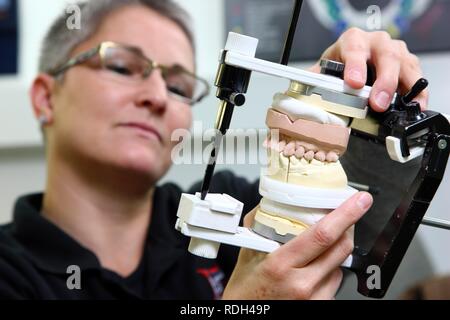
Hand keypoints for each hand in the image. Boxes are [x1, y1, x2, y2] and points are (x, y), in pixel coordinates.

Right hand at [222, 192, 372, 299]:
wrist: (246, 314)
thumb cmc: (246, 289)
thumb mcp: (248, 252)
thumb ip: (261, 224)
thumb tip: (272, 201)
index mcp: (281, 264)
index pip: (323, 235)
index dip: (346, 215)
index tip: (359, 201)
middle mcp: (301, 283)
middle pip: (341, 248)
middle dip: (349, 227)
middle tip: (349, 214)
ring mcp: (314, 297)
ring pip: (340, 264)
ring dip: (335, 250)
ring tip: (316, 250)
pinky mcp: (321, 305)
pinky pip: (335, 280)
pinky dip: (330, 270)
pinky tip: (313, 271)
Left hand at [310, 28, 427, 111]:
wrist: (353, 64)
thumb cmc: (339, 65)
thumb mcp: (323, 70)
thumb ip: (314, 81)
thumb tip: (302, 99)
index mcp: (353, 40)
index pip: (354, 49)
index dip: (355, 66)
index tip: (353, 83)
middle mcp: (376, 42)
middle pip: (386, 56)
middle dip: (383, 81)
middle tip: (377, 103)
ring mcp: (395, 52)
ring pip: (405, 64)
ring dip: (402, 88)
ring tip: (399, 107)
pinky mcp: (408, 65)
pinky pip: (417, 77)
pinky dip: (417, 93)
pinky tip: (416, 105)